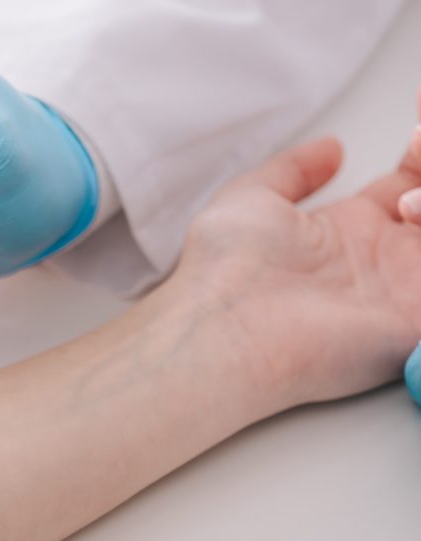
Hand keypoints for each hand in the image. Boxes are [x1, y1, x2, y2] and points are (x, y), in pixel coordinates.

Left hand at [163, 100, 420, 408]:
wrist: (230, 326)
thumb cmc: (226, 270)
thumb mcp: (252, 199)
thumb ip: (292, 169)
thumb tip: (331, 148)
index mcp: (349, 231)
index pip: (410, 183)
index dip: (420, 151)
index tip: (414, 126)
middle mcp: (384, 259)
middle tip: (417, 143)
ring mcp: (406, 289)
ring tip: (406, 198)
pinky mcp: (417, 320)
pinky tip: (411, 210)